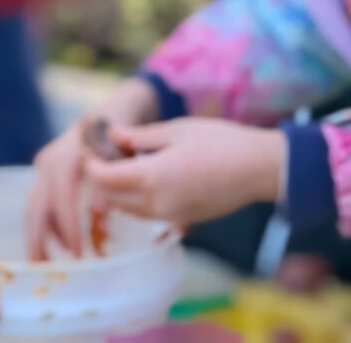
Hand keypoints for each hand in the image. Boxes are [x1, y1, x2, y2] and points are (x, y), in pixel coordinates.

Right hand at [27, 78, 158, 259]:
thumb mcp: (127, 152)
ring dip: (39, 235)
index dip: (67, 225)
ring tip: (44, 263)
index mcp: (73, 150)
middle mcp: (53, 156)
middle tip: (47, 266)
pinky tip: (54, 245)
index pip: (63, 194)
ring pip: (35, 205)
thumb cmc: (129, 132)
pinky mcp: (47, 171)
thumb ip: (114, 176)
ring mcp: (47, 162)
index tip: (77, 251)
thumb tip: (98, 213)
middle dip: (41, 238)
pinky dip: (46, 224)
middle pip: (39, 203)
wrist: (119, 108)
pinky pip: (41, 201)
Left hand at [85, 119, 287, 226]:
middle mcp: (156, 203)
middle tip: (106, 155)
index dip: (92, 164)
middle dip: (102, 178)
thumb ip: (141, 136)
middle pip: (111, 197)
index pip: (104, 178)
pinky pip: (148, 213)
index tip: (91, 148)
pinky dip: (139, 199)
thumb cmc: (221, 141)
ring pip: (128, 209)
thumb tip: (112, 134)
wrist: (259, 168)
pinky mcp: (182, 221)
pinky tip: (151, 178)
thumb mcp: (179, 130)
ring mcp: (169, 215)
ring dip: (120, 191)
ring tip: (127, 165)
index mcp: (152, 177)